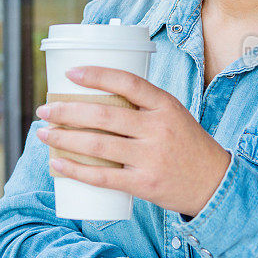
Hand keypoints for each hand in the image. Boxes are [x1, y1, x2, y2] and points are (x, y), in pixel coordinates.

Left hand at [34, 65, 231, 215]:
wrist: (214, 184)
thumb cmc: (186, 144)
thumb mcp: (173, 115)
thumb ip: (142, 105)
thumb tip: (94, 94)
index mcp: (165, 105)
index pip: (128, 82)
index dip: (97, 75)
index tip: (70, 73)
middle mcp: (158, 129)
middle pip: (104, 115)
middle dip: (67, 111)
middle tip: (44, 108)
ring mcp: (151, 157)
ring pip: (98, 145)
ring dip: (64, 138)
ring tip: (43, 132)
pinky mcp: (144, 184)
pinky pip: (103, 177)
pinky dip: (76, 170)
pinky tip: (57, 163)